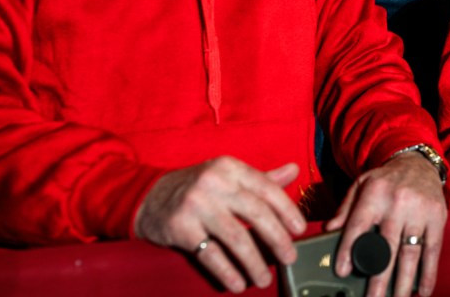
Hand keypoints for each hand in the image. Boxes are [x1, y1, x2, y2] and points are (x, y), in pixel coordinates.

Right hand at [134, 158, 305, 293]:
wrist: (149, 196)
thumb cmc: (199, 187)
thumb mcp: (228, 175)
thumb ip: (262, 177)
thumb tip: (294, 170)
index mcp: (231, 168)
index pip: (267, 189)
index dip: (287, 210)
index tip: (300, 229)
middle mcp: (215, 182)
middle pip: (256, 213)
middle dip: (277, 238)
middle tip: (290, 257)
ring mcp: (196, 205)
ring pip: (236, 237)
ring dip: (254, 262)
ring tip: (264, 278)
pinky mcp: (180, 228)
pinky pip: (210, 254)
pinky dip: (227, 271)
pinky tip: (238, 283)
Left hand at [325, 152, 446, 296]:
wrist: (418, 162)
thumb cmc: (386, 180)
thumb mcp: (361, 185)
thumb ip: (345, 209)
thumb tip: (329, 231)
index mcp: (375, 194)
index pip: (358, 225)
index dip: (349, 250)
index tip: (343, 271)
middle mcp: (398, 202)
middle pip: (386, 246)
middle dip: (379, 278)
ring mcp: (420, 211)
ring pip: (410, 252)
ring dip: (403, 282)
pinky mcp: (438, 217)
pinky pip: (433, 250)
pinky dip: (428, 273)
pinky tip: (423, 291)